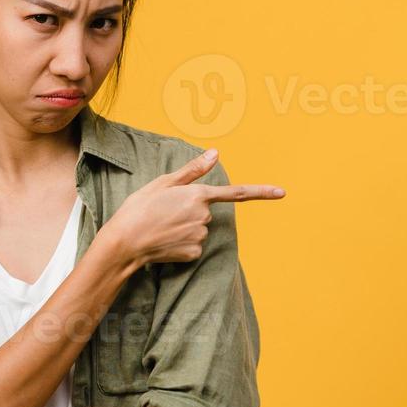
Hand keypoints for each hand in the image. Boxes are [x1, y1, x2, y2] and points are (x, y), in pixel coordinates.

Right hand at [98, 148, 283, 269]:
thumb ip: (193, 171)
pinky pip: (192, 245)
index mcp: (198, 195)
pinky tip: (164, 241)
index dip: (262, 192)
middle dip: (189, 211)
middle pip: (204, 211)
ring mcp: (200, 236)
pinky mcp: (193, 253)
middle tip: (162, 212)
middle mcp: (203, 216)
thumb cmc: (139, 208)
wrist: (124, 242)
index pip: (237, 193)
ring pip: (198, 228)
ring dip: (183, 227)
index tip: (282, 192)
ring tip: (160, 226)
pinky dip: (180, 243)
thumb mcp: (163, 183)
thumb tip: (216, 153)